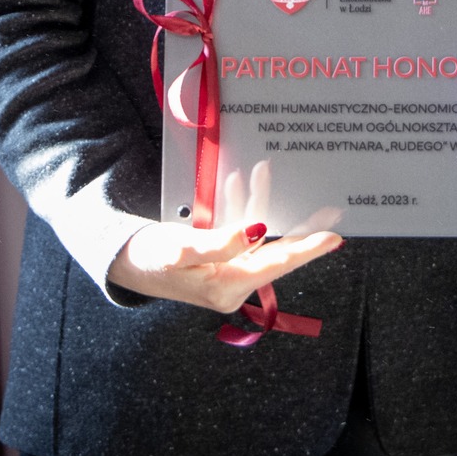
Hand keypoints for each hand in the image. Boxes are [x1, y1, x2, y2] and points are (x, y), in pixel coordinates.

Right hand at [107, 160, 342, 312]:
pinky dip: (241, 207)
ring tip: (264, 168)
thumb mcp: (181, 249)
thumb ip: (221, 243)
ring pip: (257, 235)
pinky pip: (239, 232)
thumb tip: (258, 232)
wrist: (121, 262)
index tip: (335, 238)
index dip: (308, 249)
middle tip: (331, 209)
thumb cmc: (149, 258)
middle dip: (300, 226)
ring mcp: (226, 272)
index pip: (277, 264)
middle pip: (276, 251)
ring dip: (259, 201)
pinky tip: (241, 181)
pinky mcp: (218, 260)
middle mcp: (233, 283)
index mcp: (228, 287)